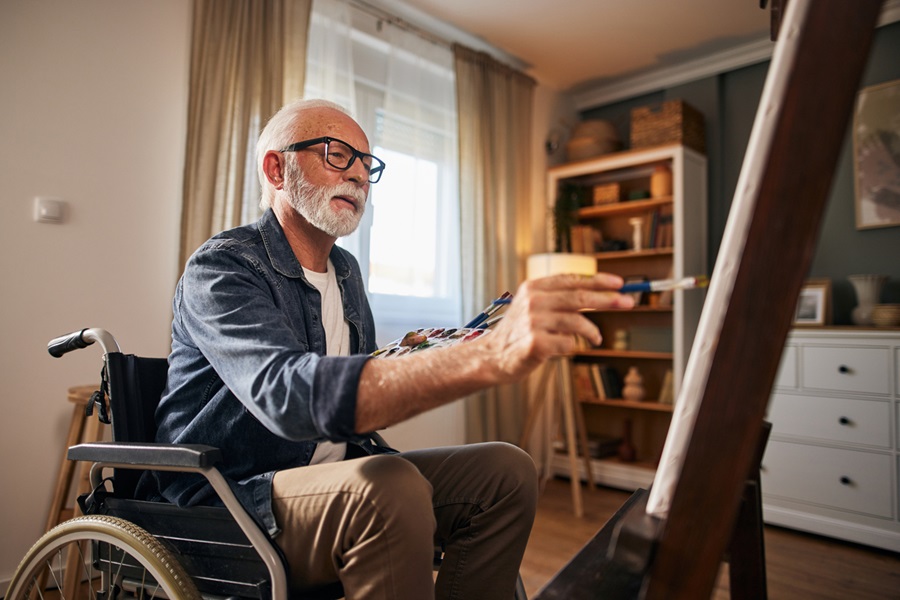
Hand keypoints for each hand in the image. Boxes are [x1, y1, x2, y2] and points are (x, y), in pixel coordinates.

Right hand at [477, 273, 633, 381]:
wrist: (493, 356)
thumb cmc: (519, 332)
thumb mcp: (533, 306)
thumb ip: (558, 298)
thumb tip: (598, 294)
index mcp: (533, 288)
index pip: (572, 279)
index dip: (598, 281)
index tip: (619, 284)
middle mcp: (533, 301)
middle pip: (580, 298)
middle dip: (608, 300)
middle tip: (628, 303)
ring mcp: (533, 322)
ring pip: (578, 322)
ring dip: (592, 332)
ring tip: (596, 339)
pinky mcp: (536, 343)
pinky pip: (568, 344)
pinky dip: (571, 347)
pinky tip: (562, 349)